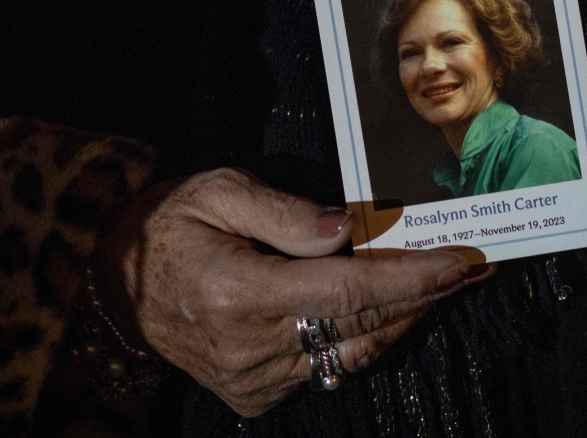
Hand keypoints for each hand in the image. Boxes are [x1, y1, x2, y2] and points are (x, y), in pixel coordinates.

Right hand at [95, 168, 473, 415]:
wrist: (113, 286)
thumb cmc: (169, 226)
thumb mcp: (216, 192)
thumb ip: (282, 211)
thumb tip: (346, 229)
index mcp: (239, 292)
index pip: (350, 289)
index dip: (414, 277)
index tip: (465, 262)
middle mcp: (251, 346)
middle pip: (364, 324)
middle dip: (428, 295)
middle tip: (474, 268)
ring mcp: (254, 379)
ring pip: (353, 353)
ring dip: (404, 318)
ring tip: (444, 284)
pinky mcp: (255, 395)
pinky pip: (328, 367)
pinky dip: (365, 337)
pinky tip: (389, 309)